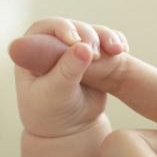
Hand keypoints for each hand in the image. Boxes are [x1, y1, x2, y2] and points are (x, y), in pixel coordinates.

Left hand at [9, 17, 128, 156]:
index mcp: (34, 50)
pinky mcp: (95, 56)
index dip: (63, 28)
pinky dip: (116, 43)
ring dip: (106, 38)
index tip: (75, 41)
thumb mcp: (55, 93)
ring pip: (94, 32)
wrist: (70, 129)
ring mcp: (76, 49)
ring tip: (116, 52)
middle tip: (96, 56)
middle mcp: (55, 44)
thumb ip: (67, 71)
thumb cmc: (50, 113)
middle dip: (88, 36)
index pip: (47, 28)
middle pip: (75, 27)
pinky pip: (108, 42)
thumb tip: (83, 48)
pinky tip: (122, 50)